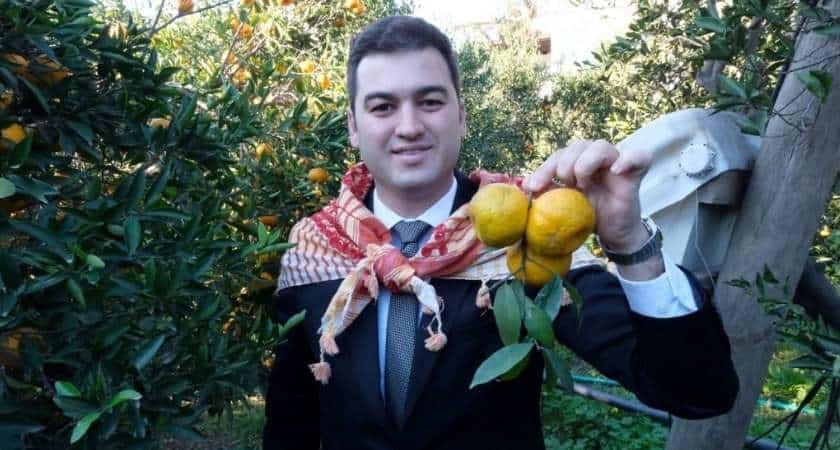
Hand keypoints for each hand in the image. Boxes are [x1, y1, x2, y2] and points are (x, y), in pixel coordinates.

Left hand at [523, 139, 650, 252]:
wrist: (614, 234)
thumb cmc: (589, 217)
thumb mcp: (563, 206)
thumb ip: (547, 193)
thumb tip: (525, 186)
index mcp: (578, 163)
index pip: (559, 155)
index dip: (545, 168)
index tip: (533, 187)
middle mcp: (597, 159)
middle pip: (579, 145)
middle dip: (564, 164)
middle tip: (564, 184)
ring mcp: (617, 164)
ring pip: (601, 146)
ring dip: (586, 162)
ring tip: (582, 183)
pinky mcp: (635, 174)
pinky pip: (639, 157)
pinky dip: (627, 160)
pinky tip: (616, 170)